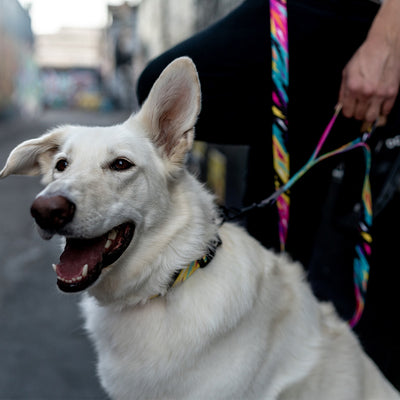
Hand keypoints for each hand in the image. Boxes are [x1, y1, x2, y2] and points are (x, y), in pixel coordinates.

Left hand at [338, 0, 399, 122]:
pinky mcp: (392, 93)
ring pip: (371, 117)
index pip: (347, 112)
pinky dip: (381, 110)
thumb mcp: (346, 72)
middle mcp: (366, 93)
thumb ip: (343, 92)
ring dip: (368, 115)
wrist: (385, 45)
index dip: (347, 111)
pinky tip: (378, 104)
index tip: (349, 108)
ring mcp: (380, 94)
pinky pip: (385, 111)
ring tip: (368, 108)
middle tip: (358, 106)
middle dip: (357, 112)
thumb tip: (340, 106)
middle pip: (359, 116)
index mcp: (353, 87)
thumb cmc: (364, 57)